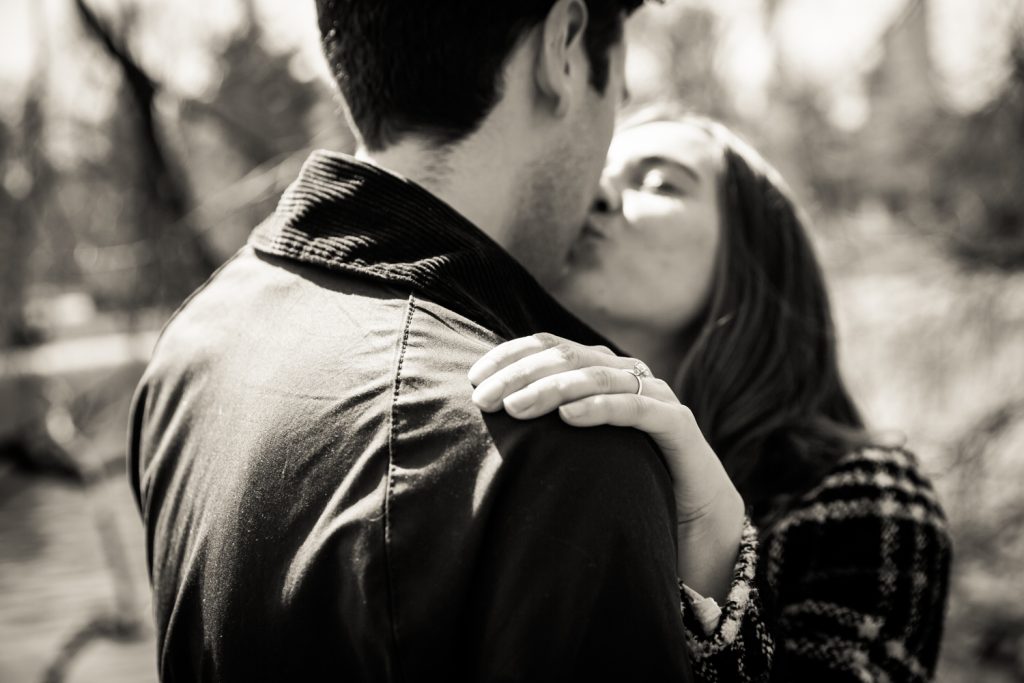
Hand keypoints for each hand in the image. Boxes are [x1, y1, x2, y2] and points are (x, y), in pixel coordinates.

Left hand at [469, 333, 744, 600]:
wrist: (693, 516)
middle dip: (520, 374)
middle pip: (567, 356)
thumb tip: (489, 414)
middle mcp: (628, 373)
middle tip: (485, 399)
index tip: (474, 378)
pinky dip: (600, 407)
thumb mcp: (577, 446)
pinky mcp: (677, 424)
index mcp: (602, 370)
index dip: (510, 356)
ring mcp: (655, 395)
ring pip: (597, 377)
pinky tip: (568, 416)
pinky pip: (636, 409)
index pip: (549, 346)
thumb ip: (546, 422)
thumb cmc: (626, 477)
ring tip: (515, 408)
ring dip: (551, 389)